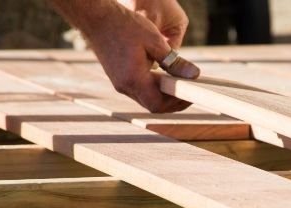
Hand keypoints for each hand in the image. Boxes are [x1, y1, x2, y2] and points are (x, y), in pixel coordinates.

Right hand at [57, 0, 199, 112]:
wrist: (97, 18)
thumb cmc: (124, 26)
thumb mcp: (155, 41)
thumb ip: (174, 62)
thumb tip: (193, 75)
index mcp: (133, 79)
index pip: (157, 105)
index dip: (176, 104)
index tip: (189, 95)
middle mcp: (124, 86)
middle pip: (152, 105)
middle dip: (171, 101)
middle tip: (187, 90)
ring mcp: (119, 83)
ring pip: (145, 98)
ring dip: (162, 94)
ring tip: (176, 82)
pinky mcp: (117, 78)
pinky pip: (138, 90)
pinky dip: (152, 87)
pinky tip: (161, 76)